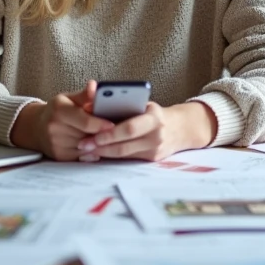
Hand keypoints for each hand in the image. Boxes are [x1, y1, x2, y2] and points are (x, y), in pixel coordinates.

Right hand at [11, 80, 114, 160]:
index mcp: (59, 110)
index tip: (115, 125)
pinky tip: (96, 146)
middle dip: (103, 135)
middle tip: (117, 132)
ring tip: (107, 138)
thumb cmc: (58, 110)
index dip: (102, 125)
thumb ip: (85, 95)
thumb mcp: (69, 98)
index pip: (86, 121)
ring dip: (98, 145)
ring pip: (87, 148)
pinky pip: (82, 157)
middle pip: (88, 136)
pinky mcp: (59, 156)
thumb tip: (94, 86)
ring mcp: (56, 144)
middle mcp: (55, 128)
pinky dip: (92, 152)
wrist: (37, 127)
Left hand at [76, 101, 216, 161]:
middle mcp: (157, 135)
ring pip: (124, 154)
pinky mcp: (152, 160)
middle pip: (125, 144)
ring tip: (87, 149)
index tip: (91, 133)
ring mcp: (155, 150)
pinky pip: (128, 159)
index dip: (110, 133)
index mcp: (154, 117)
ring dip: (103, 152)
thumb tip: (90, 105)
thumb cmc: (153, 112)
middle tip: (83, 144)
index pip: (130, 127)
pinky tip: (99, 152)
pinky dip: (112, 156)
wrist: (180, 128)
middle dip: (102, 145)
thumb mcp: (142, 104)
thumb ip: (121, 104)